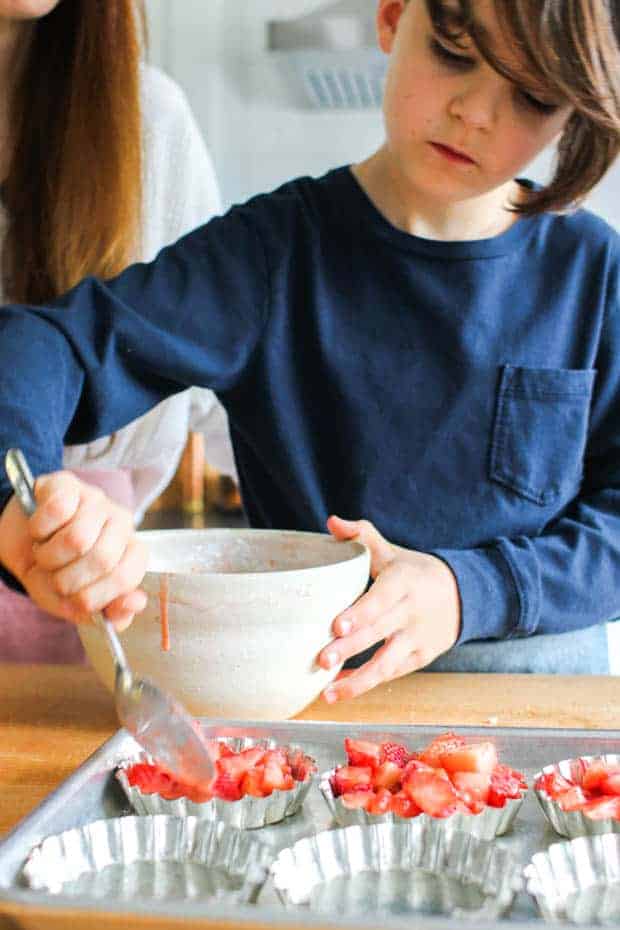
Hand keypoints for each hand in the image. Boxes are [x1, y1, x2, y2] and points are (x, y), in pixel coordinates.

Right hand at [0, 471, 146, 630]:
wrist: (18, 544)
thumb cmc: (55, 573)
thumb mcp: (77, 603)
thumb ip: (110, 614)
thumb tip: (135, 603)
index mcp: (131, 553)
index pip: (126, 578)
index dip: (93, 597)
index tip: (74, 600)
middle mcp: (121, 522)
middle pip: (102, 559)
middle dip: (66, 580)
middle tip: (54, 576)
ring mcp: (96, 500)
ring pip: (76, 538)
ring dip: (49, 557)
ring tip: (45, 555)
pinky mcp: (68, 483)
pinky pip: (57, 511)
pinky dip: (38, 530)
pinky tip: (39, 531)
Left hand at [317, 515, 460, 701]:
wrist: (462, 595)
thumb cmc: (412, 571)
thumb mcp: (391, 550)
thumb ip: (361, 535)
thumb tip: (331, 522)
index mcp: (404, 581)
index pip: (381, 598)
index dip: (360, 612)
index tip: (337, 625)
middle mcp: (412, 611)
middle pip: (379, 632)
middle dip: (350, 648)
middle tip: (322, 660)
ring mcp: (418, 638)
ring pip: (388, 663)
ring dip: (358, 681)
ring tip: (327, 694)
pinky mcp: (421, 658)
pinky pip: (392, 674)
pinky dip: (367, 683)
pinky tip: (340, 690)